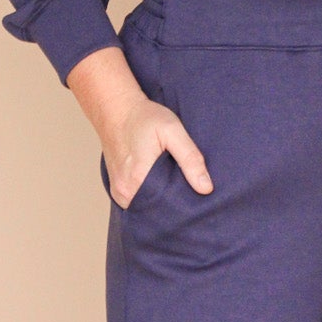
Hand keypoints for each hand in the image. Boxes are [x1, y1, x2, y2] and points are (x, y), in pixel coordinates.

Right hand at [66, 45, 213, 208]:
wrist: (115, 109)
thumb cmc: (144, 118)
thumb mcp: (172, 131)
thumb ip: (190, 159)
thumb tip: (206, 188)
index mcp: (139, 178)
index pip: (167, 209)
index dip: (184, 207)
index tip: (196, 201)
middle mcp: (125, 190)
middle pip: (156, 212)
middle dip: (173, 208)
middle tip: (189, 195)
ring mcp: (118, 192)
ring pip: (145, 210)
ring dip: (161, 204)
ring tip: (175, 191)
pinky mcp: (116, 190)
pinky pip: (136, 204)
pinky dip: (149, 200)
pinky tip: (160, 189)